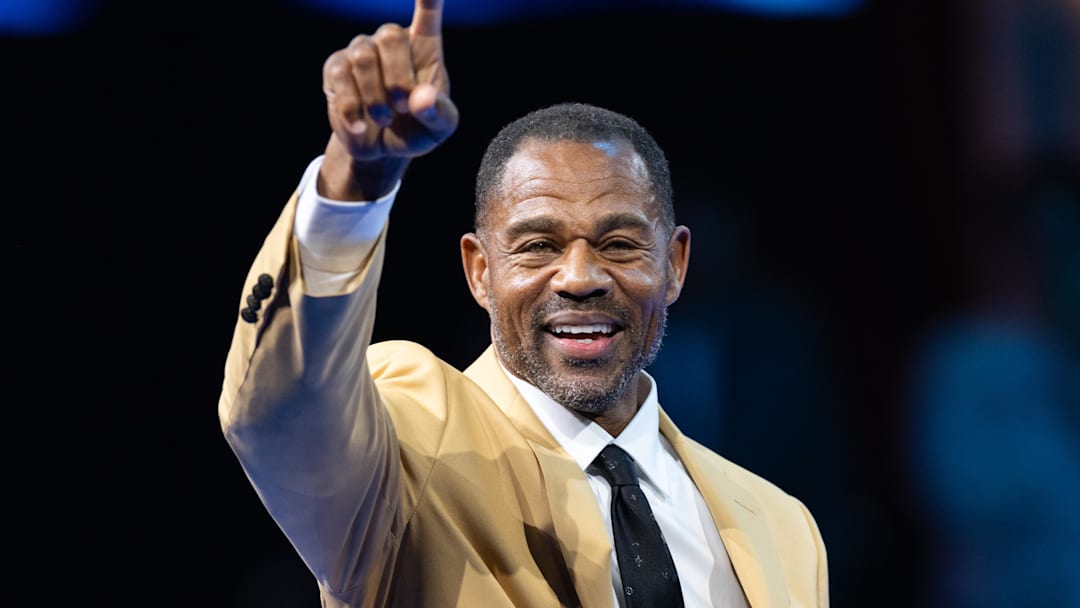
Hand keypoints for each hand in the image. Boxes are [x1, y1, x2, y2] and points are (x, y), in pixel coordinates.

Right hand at [319, 0, 457, 199]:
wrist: (383, 149)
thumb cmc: (417, 128)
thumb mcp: (439, 127)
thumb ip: (438, 112)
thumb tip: (421, 99)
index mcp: (424, 46)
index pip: (427, 11)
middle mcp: (391, 41)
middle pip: (390, 35)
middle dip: (397, 77)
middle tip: (403, 107)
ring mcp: (361, 51)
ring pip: (363, 57)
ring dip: (374, 96)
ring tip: (383, 119)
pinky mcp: (336, 67)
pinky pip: (340, 76)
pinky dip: (352, 107)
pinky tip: (360, 126)